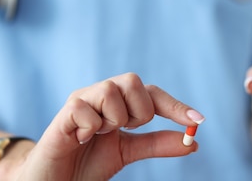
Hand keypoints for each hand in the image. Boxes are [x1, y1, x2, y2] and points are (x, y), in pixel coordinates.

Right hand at [2, 73, 203, 179]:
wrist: (53, 180)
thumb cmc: (87, 163)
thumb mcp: (127, 153)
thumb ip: (157, 144)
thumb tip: (193, 140)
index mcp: (119, 103)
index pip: (153, 95)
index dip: (175, 106)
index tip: (198, 120)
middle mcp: (101, 95)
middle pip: (133, 81)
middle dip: (138, 111)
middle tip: (123, 131)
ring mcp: (81, 101)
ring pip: (112, 90)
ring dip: (113, 120)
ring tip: (98, 135)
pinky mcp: (63, 113)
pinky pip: (87, 110)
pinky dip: (91, 128)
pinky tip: (81, 139)